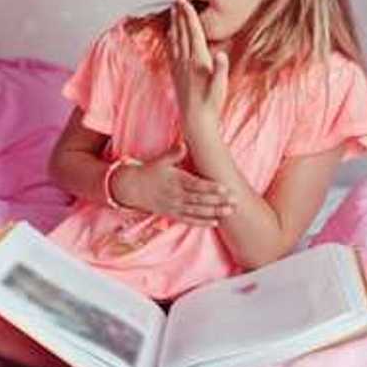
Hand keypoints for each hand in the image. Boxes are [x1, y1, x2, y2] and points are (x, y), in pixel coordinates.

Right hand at [111, 146, 234, 226]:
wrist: (131, 188)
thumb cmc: (149, 172)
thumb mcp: (160, 161)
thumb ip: (174, 153)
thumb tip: (183, 143)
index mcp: (175, 180)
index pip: (196, 185)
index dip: (211, 188)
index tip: (225, 188)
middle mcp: (175, 195)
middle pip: (199, 200)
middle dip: (218, 201)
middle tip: (235, 201)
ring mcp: (174, 206)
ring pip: (197, 211)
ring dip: (214, 212)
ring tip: (229, 212)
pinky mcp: (172, 214)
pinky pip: (189, 220)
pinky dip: (202, 222)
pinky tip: (215, 222)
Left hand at [169, 0, 229, 129]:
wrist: (196, 120)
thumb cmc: (212, 103)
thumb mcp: (220, 87)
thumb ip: (221, 70)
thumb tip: (222, 54)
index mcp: (198, 60)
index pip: (193, 32)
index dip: (188, 15)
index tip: (184, 1)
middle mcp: (186, 61)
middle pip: (182, 31)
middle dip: (180, 13)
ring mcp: (179, 66)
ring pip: (175, 38)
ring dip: (175, 22)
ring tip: (174, 8)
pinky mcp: (176, 72)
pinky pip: (172, 49)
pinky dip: (171, 37)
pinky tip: (170, 31)